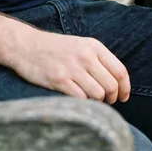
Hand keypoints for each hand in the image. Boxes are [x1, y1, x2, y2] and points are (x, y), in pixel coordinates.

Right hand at [10, 29, 130, 103]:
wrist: (26, 45)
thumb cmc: (55, 48)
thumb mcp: (80, 45)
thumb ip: (98, 59)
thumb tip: (116, 82)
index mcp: (94, 46)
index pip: (119, 71)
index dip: (125, 88)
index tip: (123, 97)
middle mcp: (85, 56)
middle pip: (111, 85)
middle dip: (112, 98)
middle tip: (106, 102)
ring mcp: (72, 68)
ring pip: (98, 95)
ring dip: (97, 103)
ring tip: (91, 101)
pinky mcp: (59, 80)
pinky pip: (81, 99)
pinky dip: (82, 104)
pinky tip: (77, 100)